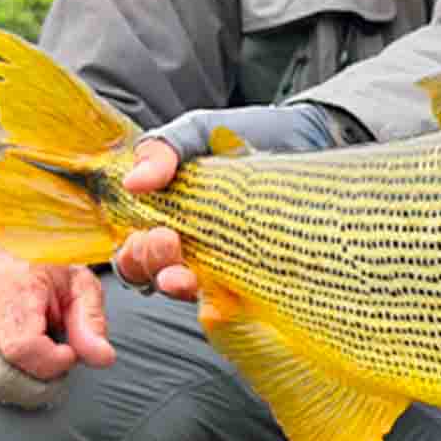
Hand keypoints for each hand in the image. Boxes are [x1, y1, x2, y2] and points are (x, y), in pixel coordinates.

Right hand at [0, 244, 114, 404]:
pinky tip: (1, 359)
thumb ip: (91, 322)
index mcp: (8, 287)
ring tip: (28, 359)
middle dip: (32, 385)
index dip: (51, 364)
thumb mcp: (80, 287)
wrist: (3, 257)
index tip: (68, 355)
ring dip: (10, 387)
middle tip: (52, 367)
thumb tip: (103, 359)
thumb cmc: (47, 275)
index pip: (21, 348)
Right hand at [114, 103, 349, 301]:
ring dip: (179, 288)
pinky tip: (222, 305)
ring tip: (183, 277)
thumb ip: (164, 149)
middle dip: (154, 266)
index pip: (135, 253)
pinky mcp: (259, 274)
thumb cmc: (246, 138)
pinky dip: (223, 308)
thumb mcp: (199, 133)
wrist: (308, 137)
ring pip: (191, 292)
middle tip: (167, 242)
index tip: (147, 234)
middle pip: (155, 276)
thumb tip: (133, 181)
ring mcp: (225, 264)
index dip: (132, 253)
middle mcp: (191, 249)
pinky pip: (236, 302)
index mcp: (167, 218)